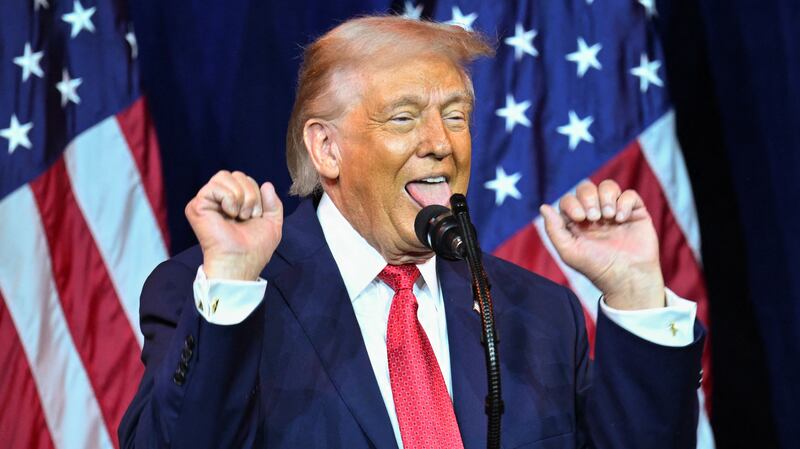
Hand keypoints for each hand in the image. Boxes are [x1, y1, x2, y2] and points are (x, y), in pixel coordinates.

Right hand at [185, 170, 282, 280]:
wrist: (242, 260)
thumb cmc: (255, 248)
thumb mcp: (272, 223)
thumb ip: (273, 203)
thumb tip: (266, 184)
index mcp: (234, 202)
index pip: (245, 179)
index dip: (256, 193)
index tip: (256, 215)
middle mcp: (219, 200)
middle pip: (236, 174)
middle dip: (250, 193)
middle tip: (248, 216)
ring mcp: (207, 202)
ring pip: (224, 176)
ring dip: (241, 196)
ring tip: (239, 215)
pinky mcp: (197, 206)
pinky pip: (214, 186)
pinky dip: (228, 198)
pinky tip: (229, 214)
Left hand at [539, 180, 664, 309]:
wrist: (626, 277)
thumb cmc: (596, 267)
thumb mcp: (569, 251)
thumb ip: (554, 229)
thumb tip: (543, 207)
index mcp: (577, 222)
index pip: (569, 199)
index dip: (572, 203)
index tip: (579, 218)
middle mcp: (595, 214)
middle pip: (587, 188)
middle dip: (589, 198)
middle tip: (595, 217)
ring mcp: (615, 212)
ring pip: (608, 186)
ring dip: (606, 197)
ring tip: (609, 216)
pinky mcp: (634, 213)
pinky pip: (629, 195)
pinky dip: (624, 202)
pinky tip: (622, 219)